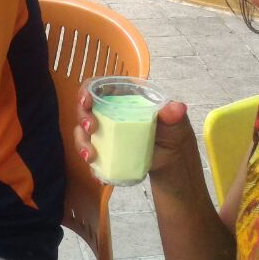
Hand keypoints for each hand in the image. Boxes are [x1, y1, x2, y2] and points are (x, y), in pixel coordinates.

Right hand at [74, 82, 194, 178]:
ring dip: (82, 143)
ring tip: (91, 156)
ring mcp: (106, 133)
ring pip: (83, 133)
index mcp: (125, 98)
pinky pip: (91, 155)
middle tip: (91, 129)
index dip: (87, 90)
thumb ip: (174, 115)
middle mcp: (111, 112)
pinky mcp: (105, 151)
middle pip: (86, 109)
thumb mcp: (175, 124)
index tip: (86, 101)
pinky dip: (91, 165)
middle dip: (82, 118)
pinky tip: (97, 173)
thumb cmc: (173, 135)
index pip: (100, 87)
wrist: (171, 163)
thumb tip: (176, 108)